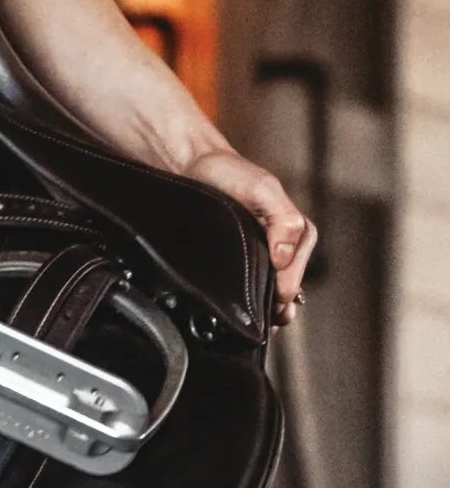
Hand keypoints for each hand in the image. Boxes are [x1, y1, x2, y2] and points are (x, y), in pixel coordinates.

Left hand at [181, 146, 317, 325]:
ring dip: (258, 311)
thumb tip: (282, 259)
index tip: (268, 302)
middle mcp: (280, 252)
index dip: (281, 294)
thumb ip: (284, 220)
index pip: (294, 279)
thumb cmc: (230, 174)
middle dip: (271, 309)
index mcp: (295, 237)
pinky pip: (243, 291)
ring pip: (264, 298)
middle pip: (282, 296)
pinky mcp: (235, 264)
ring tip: (246, 321)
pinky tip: (231, 313)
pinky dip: (241, 304)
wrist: (193, 166)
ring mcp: (258, 260)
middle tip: (256, 321)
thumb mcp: (264, 189)